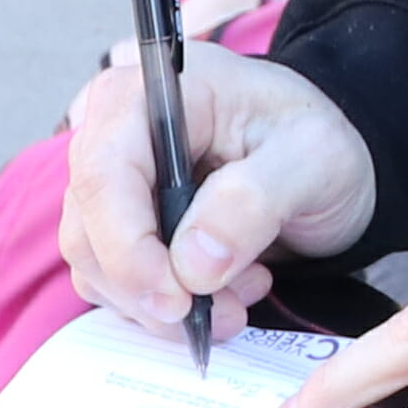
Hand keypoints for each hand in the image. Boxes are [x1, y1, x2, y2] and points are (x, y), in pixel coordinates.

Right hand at [58, 41, 376, 330]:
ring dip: (165, 304)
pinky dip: (167, 304)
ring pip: (98, 267)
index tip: (178, 301)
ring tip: (243, 291)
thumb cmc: (312, 140)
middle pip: (89, 231)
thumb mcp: (312, 158)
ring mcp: (110, 183)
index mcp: (149, 95)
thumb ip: (253, 201)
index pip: (102, 176)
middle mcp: (112, 133)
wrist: (318, 158)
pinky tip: (225, 288)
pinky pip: (117, 283)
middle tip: (229, 312)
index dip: (128, 248)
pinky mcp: (118, 224)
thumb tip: (192, 263)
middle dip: (153, 289)